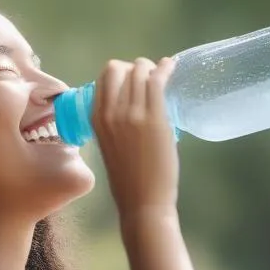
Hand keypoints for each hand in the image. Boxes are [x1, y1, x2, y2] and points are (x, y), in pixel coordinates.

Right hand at [91, 57, 177, 219]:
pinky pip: (157, 81)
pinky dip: (166, 68)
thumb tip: (131, 109)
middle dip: (137, 68)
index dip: (122, 72)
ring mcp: (132, 114)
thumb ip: (115, 126)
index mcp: (96, 119)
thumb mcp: (110, 146)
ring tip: (163, 73)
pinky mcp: (154, 118)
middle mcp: (110, 112)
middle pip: (121, 69)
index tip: (135, 79)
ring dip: (152, 67)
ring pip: (140, 71)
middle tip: (151, 79)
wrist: (142, 202)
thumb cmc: (128, 181)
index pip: (105, 77)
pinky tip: (172, 66)